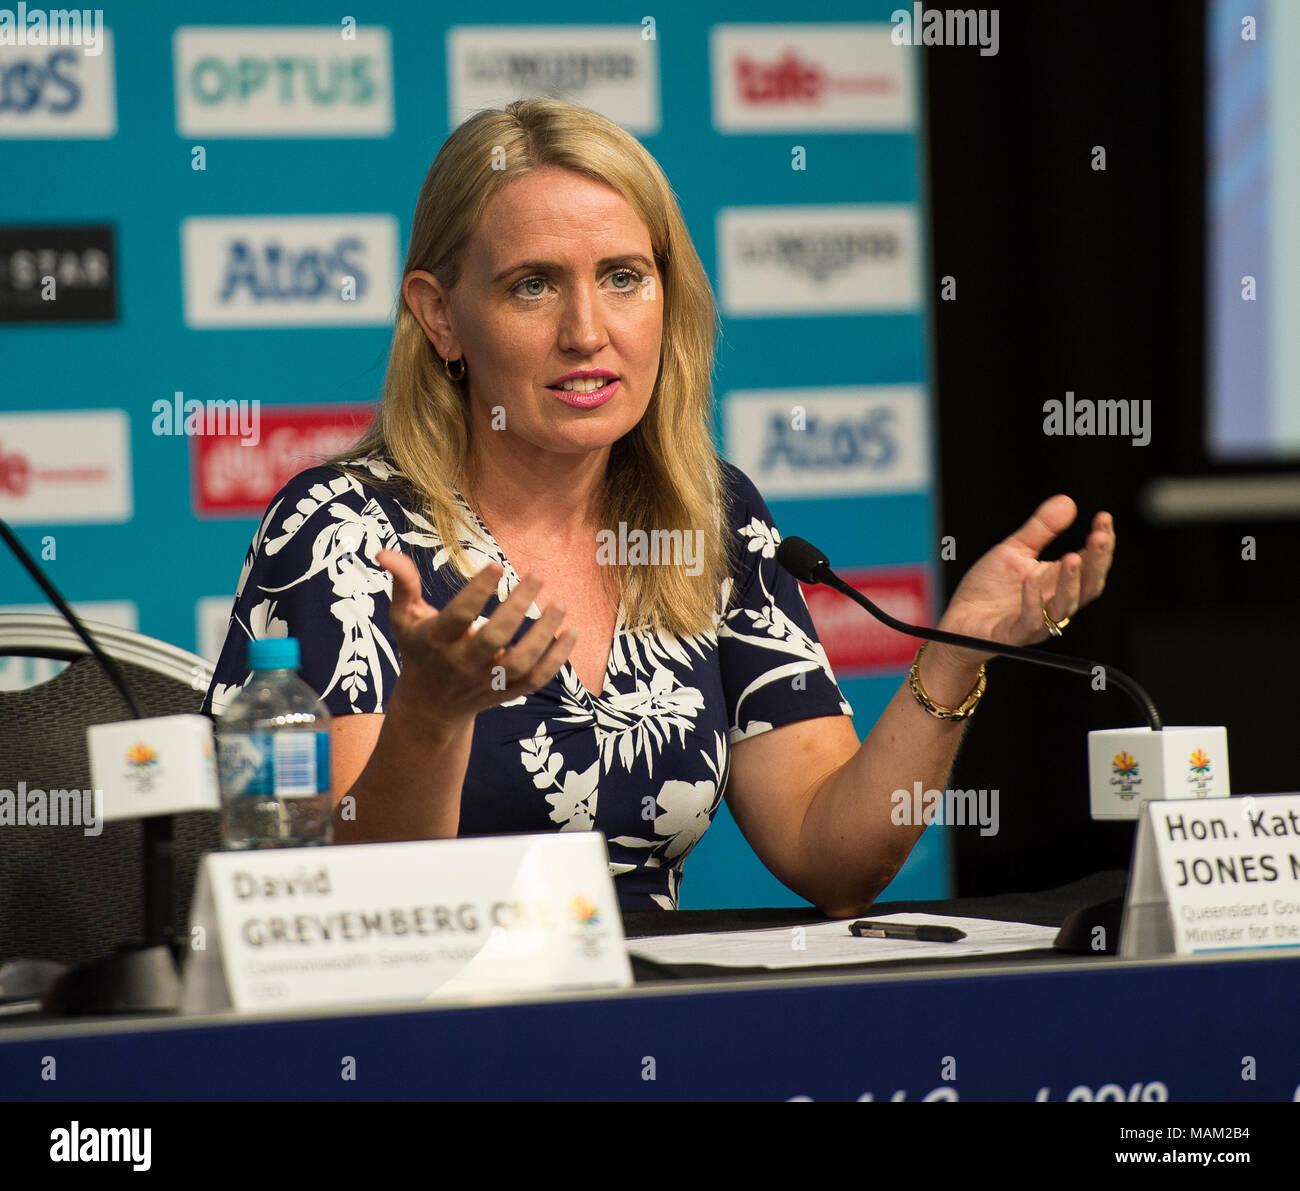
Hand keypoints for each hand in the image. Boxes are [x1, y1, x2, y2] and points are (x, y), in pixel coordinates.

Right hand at [376, 549, 575, 725]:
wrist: (429, 706)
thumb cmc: (419, 649)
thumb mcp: (404, 618)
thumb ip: (402, 583)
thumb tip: (384, 551)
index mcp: (435, 641)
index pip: (459, 615)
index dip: (478, 591)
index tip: (497, 565)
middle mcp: (461, 663)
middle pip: (494, 638)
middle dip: (518, 606)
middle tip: (537, 574)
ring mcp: (486, 681)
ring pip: (520, 661)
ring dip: (544, 633)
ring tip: (560, 604)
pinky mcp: (505, 693)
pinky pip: (536, 680)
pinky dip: (557, 660)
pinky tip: (570, 634)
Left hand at [933, 495, 1115, 669]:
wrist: (958, 621)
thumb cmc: (988, 590)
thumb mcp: (1013, 551)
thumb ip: (1041, 529)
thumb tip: (1067, 501)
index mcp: (1057, 582)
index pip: (1089, 564)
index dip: (1101, 544)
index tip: (1104, 518)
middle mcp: (1053, 603)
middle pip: (1088, 587)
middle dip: (1097, 562)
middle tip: (1100, 536)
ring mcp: (1036, 621)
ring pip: (1064, 606)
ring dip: (1071, 582)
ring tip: (1074, 556)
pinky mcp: (1013, 634)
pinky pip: (1030, 620)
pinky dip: (1033, 599)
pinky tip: (1032, 577)